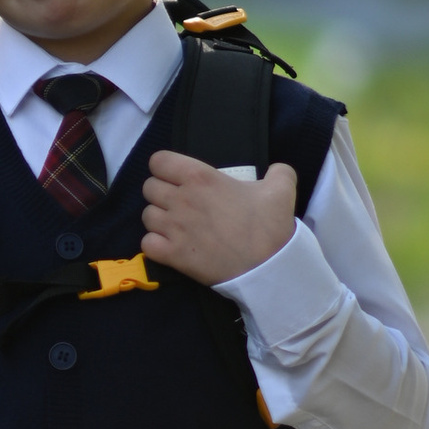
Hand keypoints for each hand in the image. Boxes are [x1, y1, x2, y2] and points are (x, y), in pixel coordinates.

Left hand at [141, 154, 296, 285]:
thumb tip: (276, 171)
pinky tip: (169, 244)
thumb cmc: (270, 226)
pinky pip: (146, 243)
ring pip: (147, 215)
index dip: (165, 167)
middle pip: (149, 188)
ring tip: (175, 223)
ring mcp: (174, 228)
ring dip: (158, 218)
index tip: (176, 175)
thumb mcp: (282, 188)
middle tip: (179, 201)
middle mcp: (181, 200)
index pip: (159, 161)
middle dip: (161, 192)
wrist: (268, 267)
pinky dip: (154, 244)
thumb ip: (278, 171)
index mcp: (201, 177)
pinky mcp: (172, 255)